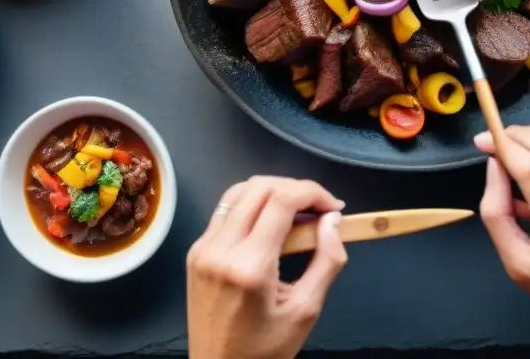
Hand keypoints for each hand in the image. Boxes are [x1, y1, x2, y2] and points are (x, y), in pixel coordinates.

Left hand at [187, 177, 347, 358]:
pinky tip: (271, 224)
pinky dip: (253, 205)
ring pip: (240, 191)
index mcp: (249, 266)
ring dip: (273, 191)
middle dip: (296, 188)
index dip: (313, 192)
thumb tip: (332, 219)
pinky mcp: (195, 252)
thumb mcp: (306, 310)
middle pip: (260, 187)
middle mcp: (220, 250)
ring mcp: (202, 249)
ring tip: (299, 212)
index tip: (334, 207)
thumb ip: (327, 260)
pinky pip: (226, 211)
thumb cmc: (265, 350)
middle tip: (320, 209)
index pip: (281, 199)